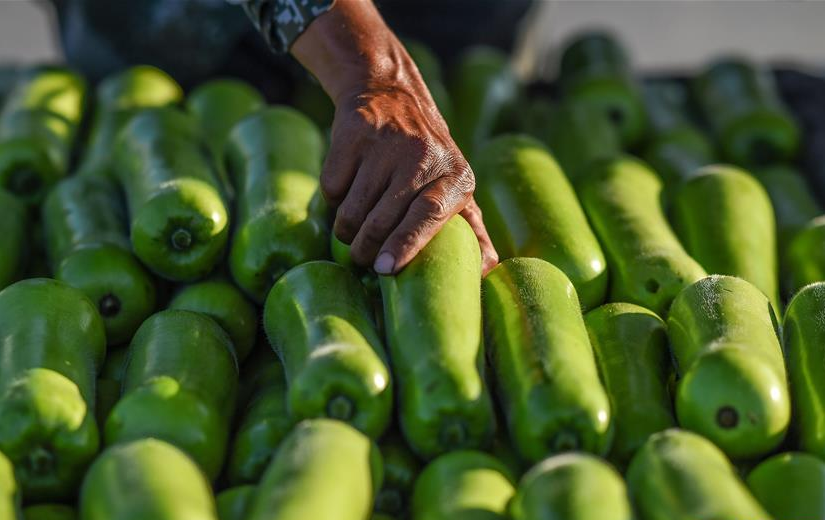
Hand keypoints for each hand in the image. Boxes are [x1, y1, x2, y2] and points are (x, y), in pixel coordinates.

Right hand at [291, 0, 497, 274]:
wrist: (391, 94)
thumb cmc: (428, 158)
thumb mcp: (456, 185)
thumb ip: (473, 229)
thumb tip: (487, 270)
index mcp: (455, 175)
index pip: (429, 215)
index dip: (405, 244)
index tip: (385, 268)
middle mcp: (423, 156)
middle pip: (384, 218)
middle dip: (367, 248)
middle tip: (362, 259)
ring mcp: (386, 142)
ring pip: (353, 208)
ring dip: (346, 229)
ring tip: (351, 232)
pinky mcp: (354, 133)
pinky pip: (333, 186)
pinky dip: (333, 198)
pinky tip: (345, 192)